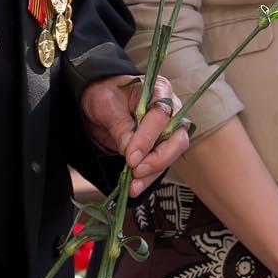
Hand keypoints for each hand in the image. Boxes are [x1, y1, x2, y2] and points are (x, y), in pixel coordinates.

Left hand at [80, 76, 190, 194]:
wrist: (100, 102)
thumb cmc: (106, 95)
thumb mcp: (108, 105)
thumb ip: (121, 126)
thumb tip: (130, 151)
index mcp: (160, 90)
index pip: (162, 115)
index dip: (148, 137)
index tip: (131, 156)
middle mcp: (171, 111)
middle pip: (177, 138)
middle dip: (158, 158)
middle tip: (137, 170)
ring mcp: (168, 130)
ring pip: (171, 155)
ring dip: (153, 172)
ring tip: (133, 185)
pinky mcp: (160, 147)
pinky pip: (159, 164)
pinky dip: (148, 178)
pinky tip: (135, 187)